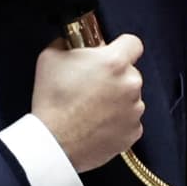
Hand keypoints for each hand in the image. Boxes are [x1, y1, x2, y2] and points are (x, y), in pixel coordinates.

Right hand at [32, 33, 144, 171]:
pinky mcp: (133, 132)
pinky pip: (129, 121)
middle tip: (92, 86)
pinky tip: (97, 125)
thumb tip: (76, 43)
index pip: (133, 43)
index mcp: (114, 62)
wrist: (53, 142)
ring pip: (131, 98)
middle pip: (130, 72)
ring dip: (117, 100)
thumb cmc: (52, 100)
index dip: (120, 47)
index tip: (110, 54)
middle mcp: (131, 84)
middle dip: (115, 77)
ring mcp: (135, 110)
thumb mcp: (51, 57)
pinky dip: (117, 122)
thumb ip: (70, 44)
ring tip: (92, 110)